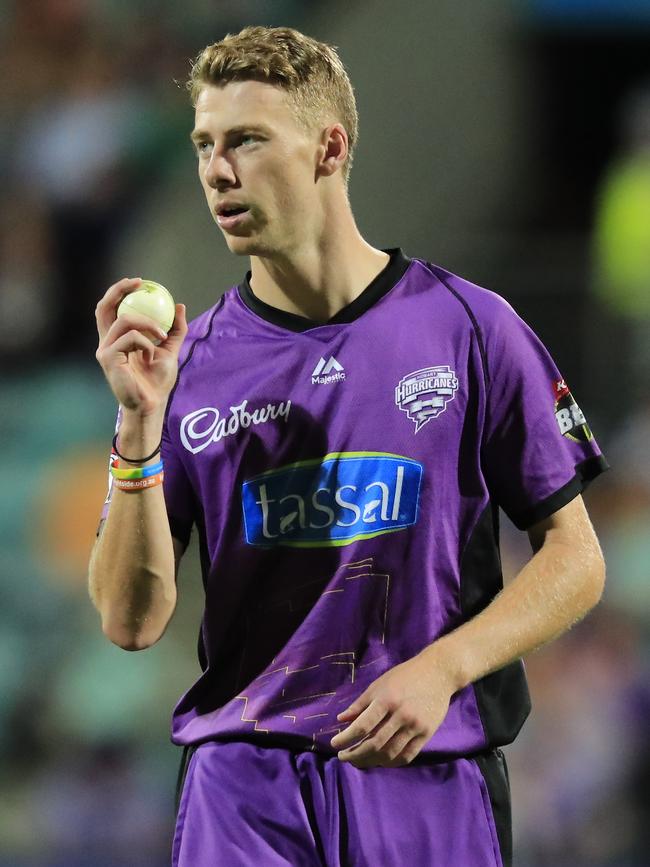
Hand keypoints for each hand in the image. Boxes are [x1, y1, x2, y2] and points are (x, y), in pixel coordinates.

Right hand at [95, 277, 187, 416]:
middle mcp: (106, 343)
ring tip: (162, 336)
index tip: (139, 282)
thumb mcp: (170, 350)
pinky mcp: (108, 358)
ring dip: (148, 324)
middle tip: (138, 283)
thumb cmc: (158, 382)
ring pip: (124, 321)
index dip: (120, 292)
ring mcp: (105, 350)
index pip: (112, 310)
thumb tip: (179, 306)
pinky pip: (130, 338)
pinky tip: (151, 356)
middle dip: (118, 290)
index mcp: (117, 340)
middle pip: (104, 308)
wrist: (152, 404)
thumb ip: (174, 330)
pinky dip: (146, 343)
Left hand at [330, 650, 455, 768]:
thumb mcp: (379, 684)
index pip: (362, 726)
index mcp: (386, 700)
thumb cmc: (404, 676)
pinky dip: (391, 762)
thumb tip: (341, 720)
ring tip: (359, 761)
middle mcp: (401, 715)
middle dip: (356, 754)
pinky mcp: (427, 734)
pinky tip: (381, 761)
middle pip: (375, 744)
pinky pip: (407, 756)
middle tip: (344, 757)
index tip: (334, 744)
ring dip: (371, 761)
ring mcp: (415, 726)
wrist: (438, 673)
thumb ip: (360, 704)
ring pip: (390, 753)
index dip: (346, 738)